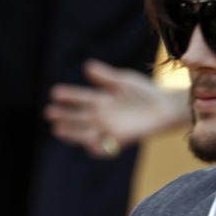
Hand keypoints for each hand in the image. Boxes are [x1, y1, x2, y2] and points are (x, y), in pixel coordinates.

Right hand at [44, 58, 189, 158]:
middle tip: (50, 113)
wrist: (166, 107)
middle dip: (64, 116)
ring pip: (84, 133)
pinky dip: (94, 147)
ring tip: (57, 128)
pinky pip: (102, 148)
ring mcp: (108, 129)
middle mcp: (101, 116)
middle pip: (78, 117)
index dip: (68, 96)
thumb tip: (86, 67)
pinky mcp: (118, 140)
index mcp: (101, 100)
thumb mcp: (124, 81)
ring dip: (70, 132)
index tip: (55, 93)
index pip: (80, 98)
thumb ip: (106, 77)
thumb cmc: (146, 92)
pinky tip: (87, 140)